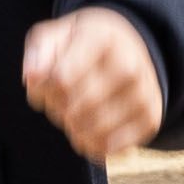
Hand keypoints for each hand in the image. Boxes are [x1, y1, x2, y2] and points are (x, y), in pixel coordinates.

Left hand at [22, 4, 162, 164]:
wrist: (131, 48)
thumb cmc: (84, 45)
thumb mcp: (59, 34)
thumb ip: (39, 51)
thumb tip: (32, 77)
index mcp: (103, 38)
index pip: (61, 81)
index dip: (43, 90)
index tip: (47, 82)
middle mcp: (130, 64)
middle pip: (74, 110)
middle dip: (58, 109)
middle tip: (63, 98)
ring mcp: (144, 93)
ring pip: (90, 133)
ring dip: (73, 129)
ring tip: (77, 111)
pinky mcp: (151, 119)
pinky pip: (107, 148)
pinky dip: (91, 143)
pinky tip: (92, 125)